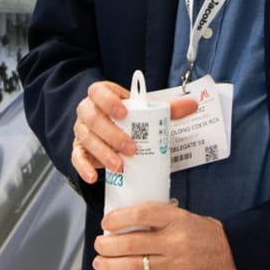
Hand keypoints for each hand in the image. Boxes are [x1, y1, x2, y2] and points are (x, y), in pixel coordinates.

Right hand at [68, 80, 198, 184]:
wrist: (116, 131)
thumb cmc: (132, 119)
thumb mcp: (148, 112)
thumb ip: (169, 108)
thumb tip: (193, 104)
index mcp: (102, 95)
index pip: (98, 91)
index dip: (108, 101)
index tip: (123, 112)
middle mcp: (87, 110)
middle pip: (92, 118)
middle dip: (111, 134)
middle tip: (131, 148)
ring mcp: (82, 130)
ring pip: (86, 139)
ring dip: (102, 153)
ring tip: (120, 166)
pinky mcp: (79, 149)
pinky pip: (76, 158)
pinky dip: (83, 168)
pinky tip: (94, 177)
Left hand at [91, 201, 238, 269]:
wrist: (236, 257)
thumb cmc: (208, 236)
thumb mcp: (185, 217)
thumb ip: (159, 218)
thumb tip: (126, 222)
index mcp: (177, 220)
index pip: (141, 214)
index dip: (119, 218)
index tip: (107, 222)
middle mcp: (174, 242)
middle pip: (132, 244)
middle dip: (108, 245)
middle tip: (99, 244)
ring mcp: (175, 265)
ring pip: (134, 266)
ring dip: (111, 265)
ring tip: (100, 262)